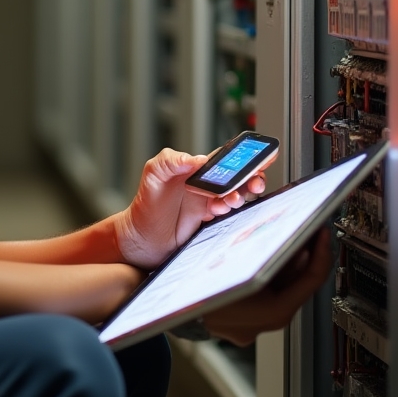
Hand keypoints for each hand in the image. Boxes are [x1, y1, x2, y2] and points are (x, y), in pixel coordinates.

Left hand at [113, 148, 266, 268]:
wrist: (141, 239)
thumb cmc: (145, 204)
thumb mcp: (152, 175)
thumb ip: (169, 161)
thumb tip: (196, 159)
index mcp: (195, 169)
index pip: (224, 158)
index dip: (243, 156)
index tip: (256, 158)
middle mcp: (205, 185)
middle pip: (237, 178)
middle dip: (251, 178)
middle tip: (254, 182)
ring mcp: (209, 204)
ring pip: (236, 196)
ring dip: (240, 196)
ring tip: (232, 199)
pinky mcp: (211, 222)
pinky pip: (229, 215)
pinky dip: (230, 212)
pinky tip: (220, 211)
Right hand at [203, 228, 332, 345]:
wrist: (174, 313)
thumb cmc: (200, 288)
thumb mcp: (235, 256)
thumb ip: (266, 247)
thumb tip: (288, 230)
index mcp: (274, 311)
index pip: (312, 278)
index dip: (321, 251)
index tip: (323, 232)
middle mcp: (269, 321)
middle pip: (299, 284)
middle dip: (305, 255)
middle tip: (310, 231)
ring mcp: (257, 326)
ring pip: (284, 290)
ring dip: (289, 264)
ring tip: (290, 239)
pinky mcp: (245, 324)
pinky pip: (266, 297)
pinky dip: (270, 277)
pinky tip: (266, 257)